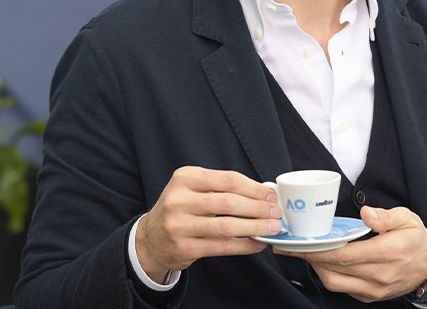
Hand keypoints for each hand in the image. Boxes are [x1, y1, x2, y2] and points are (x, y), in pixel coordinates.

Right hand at [134, 166, 282, 282]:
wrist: (151, 238)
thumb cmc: (180, 209)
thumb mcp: (192, 189)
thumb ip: (221, 188)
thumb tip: (262, 193)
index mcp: (185, 178)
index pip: (228, 180)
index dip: (254, 188)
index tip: (271, 195)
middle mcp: (179, 200)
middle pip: (229, 202)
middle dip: (258, 208)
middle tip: (276, 212)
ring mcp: (179, 226)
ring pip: (227, 226)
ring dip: (255, 228)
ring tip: (272, 228)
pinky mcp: (185, 248)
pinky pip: (222, 247)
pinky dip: (244, 245)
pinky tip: (257, 243)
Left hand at [276, 206, 426, 302]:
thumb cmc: (416, 240)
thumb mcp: (407, 219)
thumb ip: (384, 216)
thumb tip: (365, 213)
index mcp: (388, 252)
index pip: (345, 254)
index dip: (319, 250)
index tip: (302, 243)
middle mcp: (380, 275)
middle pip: (335, 269)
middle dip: (310, 258)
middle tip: (293, 247)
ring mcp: (375, 289)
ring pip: (335, 283)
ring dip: (317, 268)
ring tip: (307, 254)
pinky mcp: (371, 296)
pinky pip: (344, 289)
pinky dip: (330, 276)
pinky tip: (324, 263)